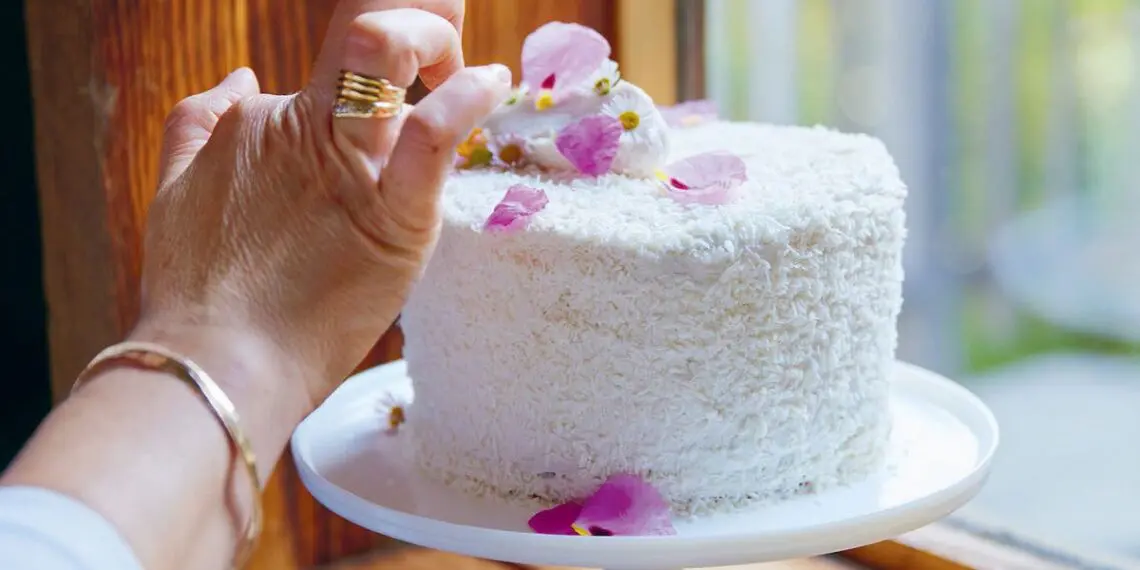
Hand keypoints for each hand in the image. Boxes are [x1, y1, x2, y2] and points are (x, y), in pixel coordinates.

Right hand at [134, 1, 512, 408]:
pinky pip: (432, 133)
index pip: (342, 48)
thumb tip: (242, 77)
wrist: (217, 366)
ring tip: (474, 71)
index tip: (418, 66)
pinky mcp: (392, 216)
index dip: (388, 36)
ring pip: (391, 52)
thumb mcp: (177, 190)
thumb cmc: (201, 294)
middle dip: (418, 10)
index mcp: (266, 118)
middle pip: (367, 22)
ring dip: (440, 39)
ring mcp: (347, 162)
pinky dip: (468, 95)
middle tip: (449, 33)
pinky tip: (492, 84)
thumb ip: (200, 122)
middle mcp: (304, 121)